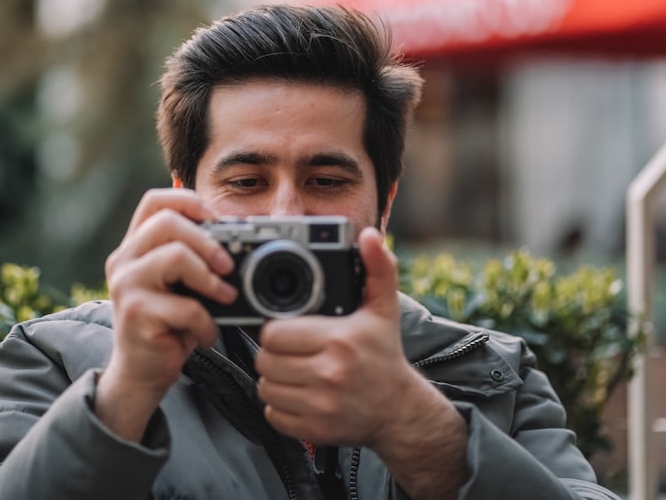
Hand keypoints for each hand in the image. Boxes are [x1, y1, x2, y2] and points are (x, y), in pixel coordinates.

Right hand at [95, 188, 236, 440]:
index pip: (155, 201)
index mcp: (136, 246)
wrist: (140, 373)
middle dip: (208, 241)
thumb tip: (241, 243)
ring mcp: (126, 285)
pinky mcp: (136, 313)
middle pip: (168, 222)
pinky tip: (207, 335)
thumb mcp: (181, 286)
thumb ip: (196, 260)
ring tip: (225, 298)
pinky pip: (185, 305)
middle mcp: (124, 259)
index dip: (189, 201)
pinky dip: (206, 321)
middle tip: (229, 266)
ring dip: (211, 278)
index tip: (217, 220)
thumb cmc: (168, 326)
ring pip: (176, 255)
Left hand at [255, 226, 467, 498]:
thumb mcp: (383, 309)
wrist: (400, 410)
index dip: (275, 330)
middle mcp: (330, 374)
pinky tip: (297, 393)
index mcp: (340, 340)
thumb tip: (370, 236)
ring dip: (273, 378)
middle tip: (289, 350)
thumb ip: (376, 268)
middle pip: (265, 359)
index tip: (288, 330)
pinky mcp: (314, 430)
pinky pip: (273, 413)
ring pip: (265, 386)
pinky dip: (279, 405)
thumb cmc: (384, 355)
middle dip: (272, 353)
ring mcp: (321, 406)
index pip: (274, 333)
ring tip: (292, 370)